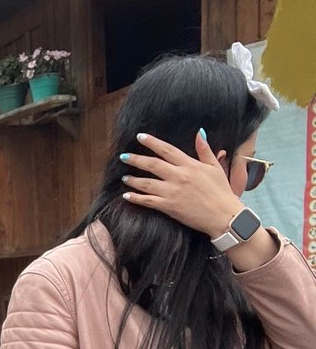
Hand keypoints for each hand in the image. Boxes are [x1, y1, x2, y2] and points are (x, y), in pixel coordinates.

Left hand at [120, 129, 243, 238]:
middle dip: (136, 159)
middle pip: (152, 164)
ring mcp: (172, 192)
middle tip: (123, 157)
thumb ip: (205, 150)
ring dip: (133, 179)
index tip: (140, 137)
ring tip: (124, 177)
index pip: (167, 150)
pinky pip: (148, 201)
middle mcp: (178, 176)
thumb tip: (199, 132)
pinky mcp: (169, 207)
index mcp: (189, 165)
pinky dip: (136, 198)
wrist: (224, 216)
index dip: (152, 142)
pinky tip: (126, 195)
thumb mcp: (215, 167)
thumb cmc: (222, 192)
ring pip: (147, 183)